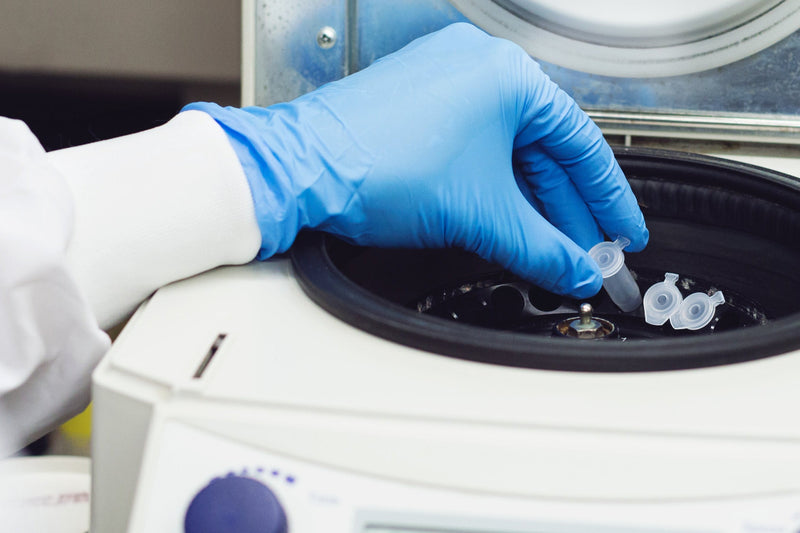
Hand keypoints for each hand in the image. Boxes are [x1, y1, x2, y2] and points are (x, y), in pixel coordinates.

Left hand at [185, 23, 647, 297]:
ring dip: (529, 200)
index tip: (623, 232)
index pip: (580, 145)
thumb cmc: (380, 167)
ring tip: (549, 244)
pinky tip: (506, 217)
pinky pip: (473, 145)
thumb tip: (574, 270)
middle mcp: (477, 66)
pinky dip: (493, 183)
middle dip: (567, 208)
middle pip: (543, 148)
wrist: (300, 169)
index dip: (607, 198)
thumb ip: (540, 249)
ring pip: (506, 149)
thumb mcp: (479, 215)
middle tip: (587, 249)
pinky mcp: (416, 101)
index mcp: (507, 76)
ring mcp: (443, 80)